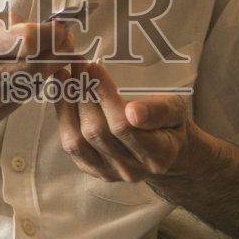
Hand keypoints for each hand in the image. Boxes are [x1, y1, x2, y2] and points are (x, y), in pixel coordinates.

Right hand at [0, 10, 72, 130]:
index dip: (53, 32)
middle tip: (67, 38)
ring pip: (32, 85)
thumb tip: (32, 24)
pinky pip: (19, 100)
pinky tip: (26, 71)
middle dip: (59, 50)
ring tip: (53, 52)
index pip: (27, 40)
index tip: (61, 24)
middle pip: (37, 66)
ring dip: (48, 68)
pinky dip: (29, 84)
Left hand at [54, 61, 191, 183]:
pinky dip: (63, 117)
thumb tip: (133, 113)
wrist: (163, 149)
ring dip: (68, 105)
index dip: (105, 95)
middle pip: (98, 132)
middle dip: (84, 94)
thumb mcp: (174, 109)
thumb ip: (158, 111)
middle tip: (78, 65)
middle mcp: (132, 169)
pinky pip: (71, 146)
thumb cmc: (168, 123)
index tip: (95, 67)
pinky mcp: (92, 169)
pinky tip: (63, 93)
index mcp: (158, 155)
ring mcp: (110, 173)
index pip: (124, 126)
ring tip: (65, 76)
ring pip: (79, 141)